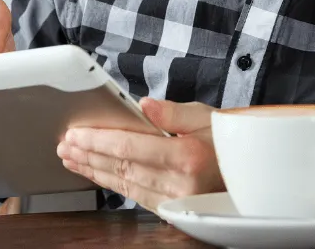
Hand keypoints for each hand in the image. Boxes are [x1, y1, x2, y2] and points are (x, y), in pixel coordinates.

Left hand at [57, 98, 222, 212]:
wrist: (249, 174)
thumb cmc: (229, 143)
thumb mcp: (208, 117)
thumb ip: (173, 112)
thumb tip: (144, 105)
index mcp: (188, 155)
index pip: (130, 147)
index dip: (99, 140)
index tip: (77, 133)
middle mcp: (180, 183)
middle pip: (122, 166)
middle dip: (88, 155)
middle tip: (65, 144)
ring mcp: (175, 200)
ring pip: (124, 183)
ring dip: (94, 170)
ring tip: (72, 158)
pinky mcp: (171, 209)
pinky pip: (134, 195)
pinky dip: (111, 183)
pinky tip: (96, 174)